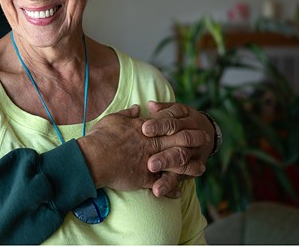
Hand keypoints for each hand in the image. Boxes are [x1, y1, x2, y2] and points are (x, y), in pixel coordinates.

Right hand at [76, 105, 207, 196]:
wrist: (93, 158)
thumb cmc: (101, 137)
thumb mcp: (114, 119)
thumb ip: (128, 113)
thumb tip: (137, 108)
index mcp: (145, 128)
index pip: (168, 121)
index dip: (180, 120)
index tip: (189, 119)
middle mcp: (151, 143)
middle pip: (179, 139)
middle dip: (194, 138)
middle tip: (204, 138)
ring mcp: (150, 160)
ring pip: (177, 162)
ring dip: (190, 165)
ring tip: (200, 168)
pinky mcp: (145, 177)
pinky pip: (163, 182)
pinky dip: (171, 187)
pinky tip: (179, 191)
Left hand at [142, 101, 213, 195]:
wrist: (206, 131)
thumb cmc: (179, 119)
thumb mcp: (174, 110)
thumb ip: (162, 109)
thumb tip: (150, 105)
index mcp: (185, 119)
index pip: (172, 121)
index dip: (159, 125)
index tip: (145, 129)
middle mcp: (192, 136)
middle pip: (179, 144)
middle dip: (165, 154)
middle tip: (150, 164)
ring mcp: (194, 153)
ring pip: (182, 162)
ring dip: (168, 173)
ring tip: (155, 185)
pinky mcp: (192, 168)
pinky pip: (181, 177)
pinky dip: (170, 185)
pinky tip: (158, 191)